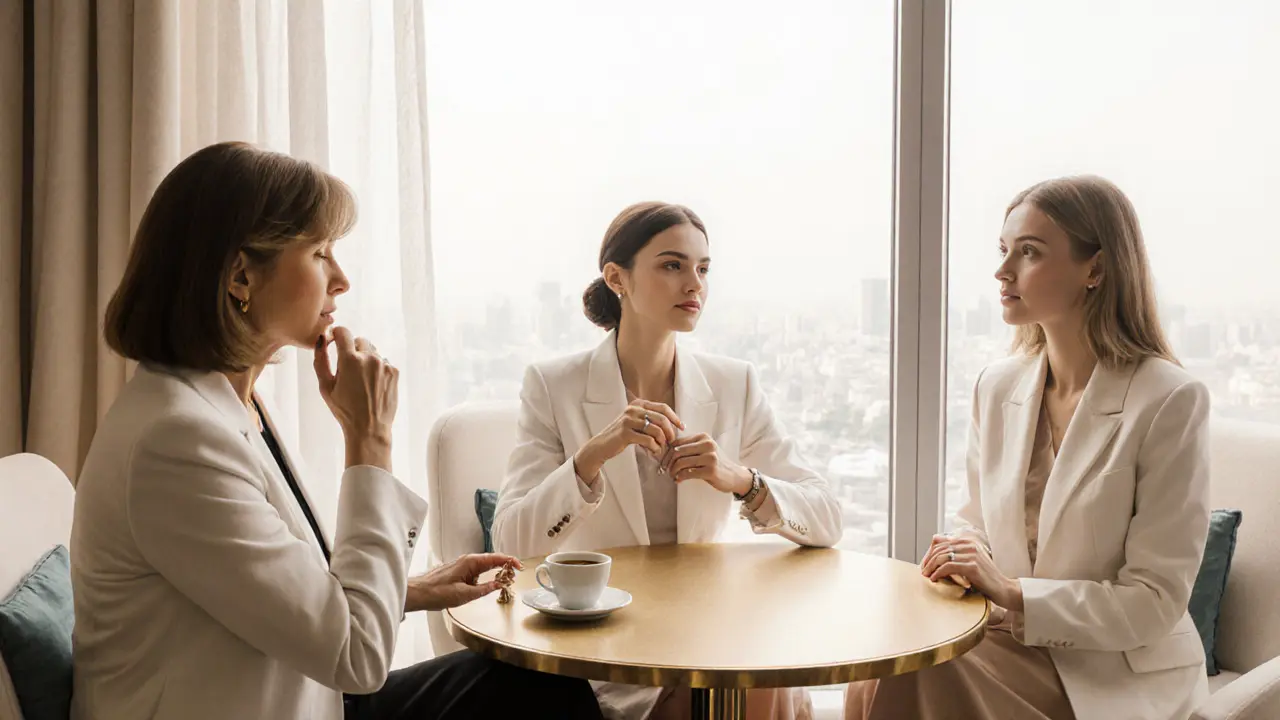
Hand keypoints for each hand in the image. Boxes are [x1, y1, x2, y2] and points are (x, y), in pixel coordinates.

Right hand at [313, 327, 397, 469]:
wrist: (369, 428)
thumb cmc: (344, 410)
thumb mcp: (325, 386)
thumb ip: (320, 360)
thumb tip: (321, 340)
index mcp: (350, 360)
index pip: (344, 332)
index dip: (337, 334)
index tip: (335, 341)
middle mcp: (370, 358)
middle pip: (359, 340)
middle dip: (352, 349)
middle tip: (348, 369)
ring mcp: (384, 364)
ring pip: (372, 352)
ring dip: (366, 360)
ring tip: (361, 381)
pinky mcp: (395, 372)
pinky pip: (383, 362)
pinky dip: (377, 369)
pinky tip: (372, 385)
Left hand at [405, 553, 523, 611]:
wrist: (417, 593)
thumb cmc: (436, 592)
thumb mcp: (464, 595)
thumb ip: (483, 589)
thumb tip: (499, 585)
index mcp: (470, 562)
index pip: (495, 558)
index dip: (509, 561)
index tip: (519, 566)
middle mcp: (467, 561)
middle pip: (491, 560)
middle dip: (505, 566)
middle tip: (515, 574)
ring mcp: (462, 566)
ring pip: (484, 567)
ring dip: (495, 573)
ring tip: (505, 581)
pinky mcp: (459, 572)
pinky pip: (476, 573)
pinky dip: (485, 577)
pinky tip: (487, 585)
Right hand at [574, 399, 683, 482]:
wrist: (602, 446)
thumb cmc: (622, 436)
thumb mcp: (636, 423)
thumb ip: (651, 420)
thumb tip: (674, 425)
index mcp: (638, 404)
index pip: (663, 408)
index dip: (675, 418)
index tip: (682, 427)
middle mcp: (633, 409)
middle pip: (662, 418)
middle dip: (670, 431)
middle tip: (671, 441)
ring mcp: (628, 420)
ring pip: (657, 430)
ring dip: (662, 442)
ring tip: (660, 448)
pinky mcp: (625, 433)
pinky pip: (649, 440)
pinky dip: (655, 448)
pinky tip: (653, 452)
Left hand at [660, 433, 752, 495]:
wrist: (734, 475)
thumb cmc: (715, 463)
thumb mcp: (704, 450)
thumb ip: (689, 448)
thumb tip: (666, 451)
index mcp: (703, 437)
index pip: (677, 442)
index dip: (667, 453)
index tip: (664, 462)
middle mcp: (707, 444)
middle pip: (677, 451)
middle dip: (668, 463)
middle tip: (666, 470)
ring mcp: (710, 457)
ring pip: (681, 462)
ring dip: (673, 471)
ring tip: (673, 476)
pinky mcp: (711, 470)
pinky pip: (688, 473)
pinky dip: (680, 477)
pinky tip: (678, 480)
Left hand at [921, 534, 1022, 609]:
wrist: (1003, 589)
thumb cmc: (984, 578)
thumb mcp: (969, 561)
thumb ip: (955, 554)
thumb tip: (934, 547)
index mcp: (969, 541)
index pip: (941, 542)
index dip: (929, 553)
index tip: (925, 564)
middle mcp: (970, 545)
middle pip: (939, 549)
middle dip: (928, 560)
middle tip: (923, 571)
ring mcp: (972, 555)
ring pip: (942, 557)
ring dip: (930, 567)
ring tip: (926, 576)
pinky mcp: (972, 566)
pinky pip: (948, 567)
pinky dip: (938, 573)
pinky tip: (934, 579)